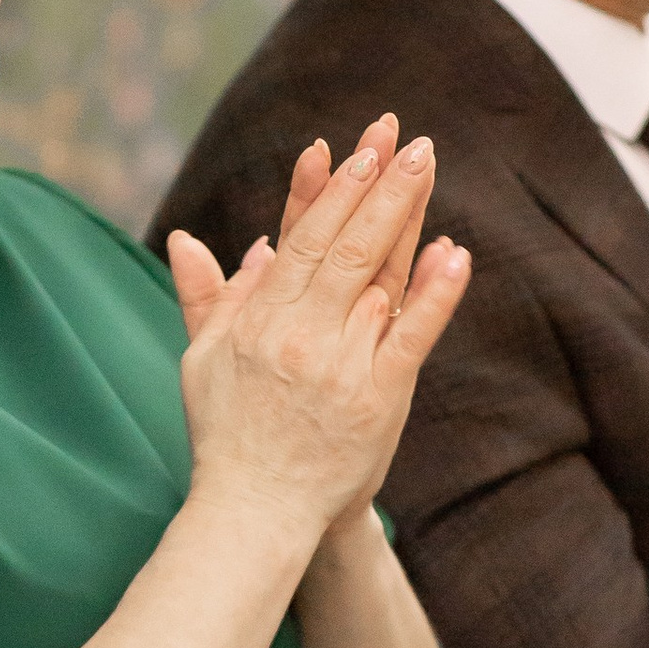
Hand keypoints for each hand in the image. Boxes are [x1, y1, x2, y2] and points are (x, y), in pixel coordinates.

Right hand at [166, 116, 469, 554]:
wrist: (256, 512)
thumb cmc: (227, 435)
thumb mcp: (202, 360)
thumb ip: (208, 297)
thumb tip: (193, 239)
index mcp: (259, 321)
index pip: (300, 240)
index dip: (328, 191)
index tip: (352, 149)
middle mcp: (299, 334)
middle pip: (343, 245)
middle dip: (375, 184)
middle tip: (402, 135)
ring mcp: (341, 364)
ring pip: (378, 277)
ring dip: (404, 217)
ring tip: (425, 163)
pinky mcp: (378, 398)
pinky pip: (412, 335)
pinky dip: (435, 292)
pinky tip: (455, 251)